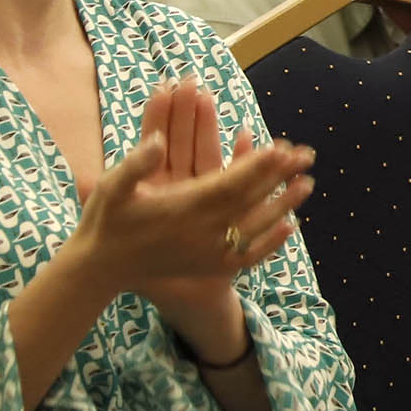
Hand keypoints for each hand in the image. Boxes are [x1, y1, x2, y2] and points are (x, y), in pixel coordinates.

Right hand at [67, 81, 313, 357]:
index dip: (258, 164)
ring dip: (284, 204)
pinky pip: (247, 256)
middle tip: (307, 154)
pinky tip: (289, 228)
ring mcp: (208, 252)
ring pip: (255, 226)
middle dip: (280, 176)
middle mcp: (202, 231)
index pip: (231, 182)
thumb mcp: (110, 188)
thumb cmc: (105, 222)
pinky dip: (270, 243)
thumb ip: (135, 163)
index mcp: (182, 208)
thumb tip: (157, 140)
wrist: (101, 269)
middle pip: (251, 200)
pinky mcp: (209, 267)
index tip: (282, 146)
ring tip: (309, 184)